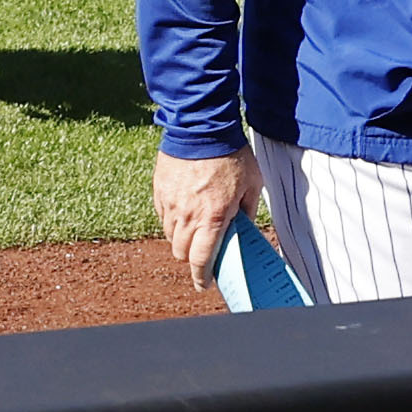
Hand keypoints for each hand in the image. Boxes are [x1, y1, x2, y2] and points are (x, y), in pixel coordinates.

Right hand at [152, 149, 257, 277]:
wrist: (201, 126)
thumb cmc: (231, 154)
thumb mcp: (251, 183)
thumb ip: (247, 210)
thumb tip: (244, 227)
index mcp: (213, 217)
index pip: (202, 259)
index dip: (201, 277)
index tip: (203, 284)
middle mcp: (188, 215)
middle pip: (182, 252)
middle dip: (192, 257)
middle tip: (203, 251)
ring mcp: (170, 203)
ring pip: (170, 236)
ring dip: (182, 239)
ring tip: (194, 229)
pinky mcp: (159, 190)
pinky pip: (162, 216)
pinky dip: (172, 220)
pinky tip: (183, 210)